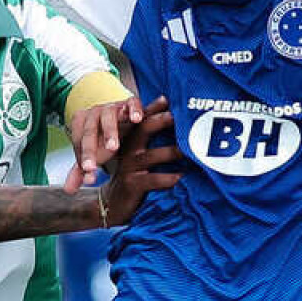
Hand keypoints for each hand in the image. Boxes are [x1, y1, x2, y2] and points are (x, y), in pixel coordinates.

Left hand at [65, 96, 155, 191]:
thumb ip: (81, 171)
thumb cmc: (105, 139)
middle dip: (90, 149)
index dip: (82, 157)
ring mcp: (112, 106)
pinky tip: (137, 120)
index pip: (78, 141)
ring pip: (108, 116)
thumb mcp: (94, 154)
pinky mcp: (130, 102)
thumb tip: (68, 191)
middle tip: (92, 167)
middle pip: (89, 130)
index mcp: (81, 124)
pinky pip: (131, 103)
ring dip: (110, 131)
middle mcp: (94, 113)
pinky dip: (134, 110)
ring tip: (113, 148)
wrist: (123, 118)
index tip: (89, 174)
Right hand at [98, 99, 182, 226]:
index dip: (154, 106)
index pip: (143, 118)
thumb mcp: (140, 154)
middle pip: (144, 129)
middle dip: (161, 120)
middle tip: (178, 116)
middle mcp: (128, 149)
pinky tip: (181, 177)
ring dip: (171, 151)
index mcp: (131, 138)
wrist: (112, 203)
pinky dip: (168, 178)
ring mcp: (129, 167)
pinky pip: (152, 180)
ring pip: (151, 155)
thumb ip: (153, 138)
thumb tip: (176, 118)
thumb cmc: (134, 174)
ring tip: (189, 151)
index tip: (169, 97)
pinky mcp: (132, 184)